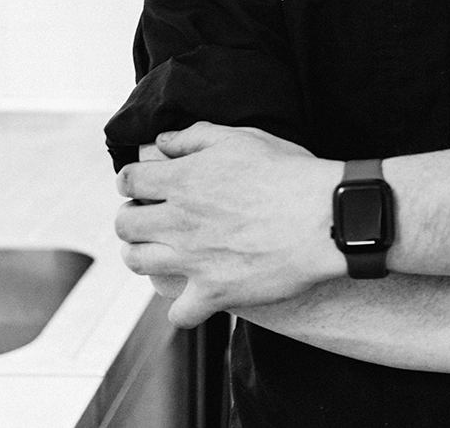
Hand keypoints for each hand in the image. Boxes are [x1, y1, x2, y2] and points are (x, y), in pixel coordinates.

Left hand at [114, 122, 342, 327]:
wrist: (324, 218)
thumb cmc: (289, 174)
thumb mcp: (244, 139)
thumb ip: (197, 136)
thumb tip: (163, 142)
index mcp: (183, 180)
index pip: (129, 180)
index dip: (132, 179)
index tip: (143, 183)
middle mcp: (179, 221)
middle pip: (125, 225)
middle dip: (132, 218)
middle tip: (150, 217)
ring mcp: (193, 260)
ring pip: (139, 263)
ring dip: (143, 255)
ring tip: (161, 251)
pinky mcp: (215, 292)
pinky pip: (179, 313)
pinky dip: (183, 307)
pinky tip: (194, 297)